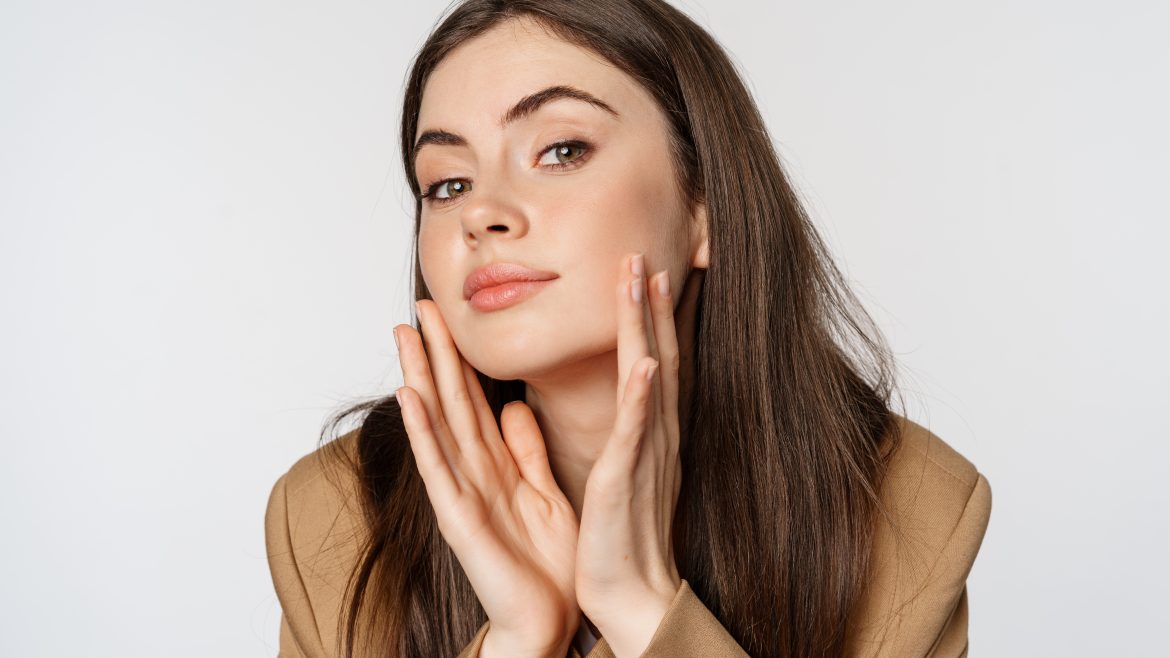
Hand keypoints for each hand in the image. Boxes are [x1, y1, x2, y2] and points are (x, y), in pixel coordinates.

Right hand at [393, 301, 579, 657]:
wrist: (547, 617)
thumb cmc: (544, 561)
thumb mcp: (542, 490)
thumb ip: (527, 449)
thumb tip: (516, 405)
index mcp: (494, 463)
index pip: (473, 398)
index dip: (460, 356)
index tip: (449, 316)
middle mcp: (471, 471)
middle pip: (450, 400)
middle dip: (435, 352)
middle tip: (419, 306)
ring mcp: (461, 492)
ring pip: (438, 423)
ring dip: (420, 377)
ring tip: (404, 335)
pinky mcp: (459, 518)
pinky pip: (439, 467)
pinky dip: (423, 431)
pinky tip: (409, 396)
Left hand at [575, 252, 683, 656]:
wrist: (632, 593)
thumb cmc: (624, 535)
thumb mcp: (624, 469)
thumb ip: (626, 430)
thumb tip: (624, 398)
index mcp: (650, 431)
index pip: (653, 360)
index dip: (649, 315)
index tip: (643, 272)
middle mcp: (656, 433)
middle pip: (657, 353)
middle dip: (648, 302)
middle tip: (641, 252)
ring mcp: (647, 452)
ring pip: (650, 375)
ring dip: (647, 326)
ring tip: (645, 279)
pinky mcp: (629, 477)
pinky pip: (639, 428)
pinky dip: (645, 393)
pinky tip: (649, 360)